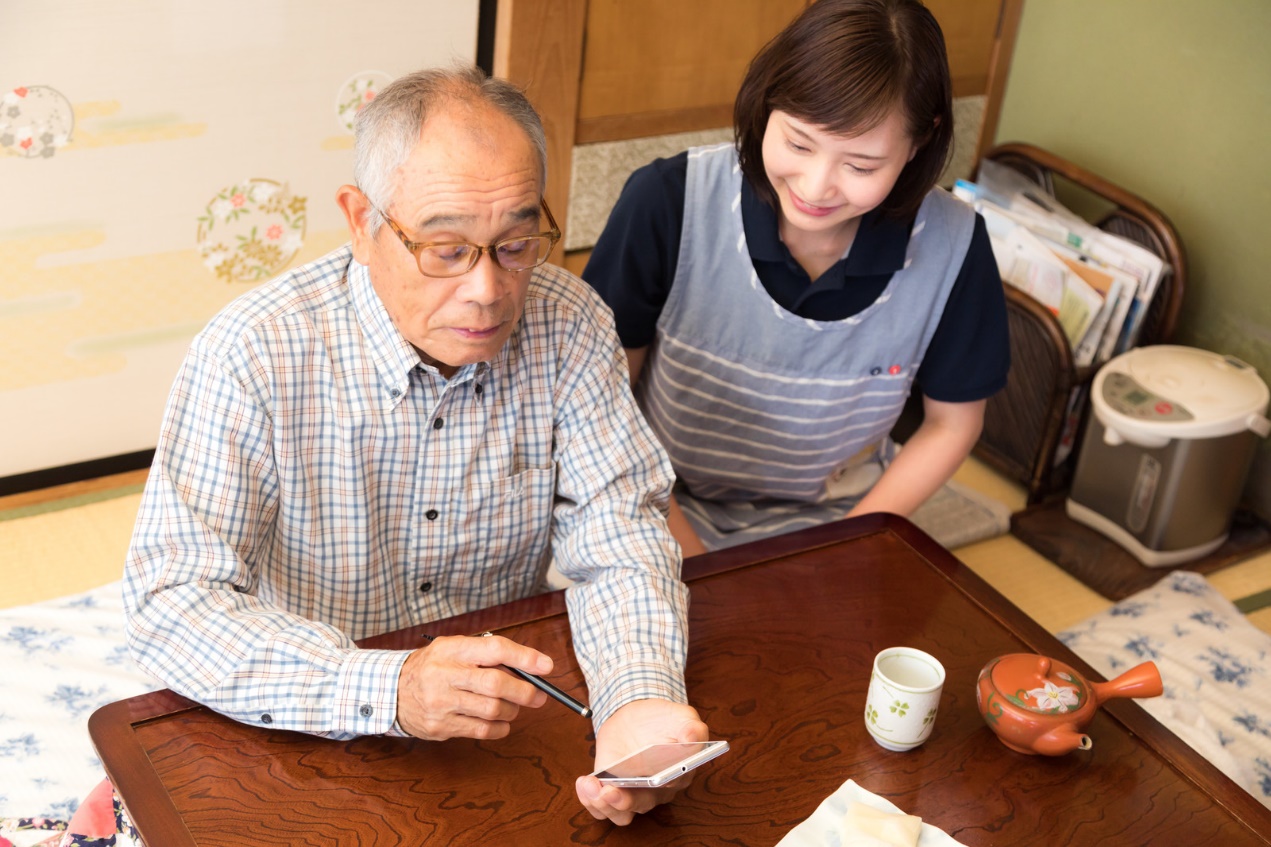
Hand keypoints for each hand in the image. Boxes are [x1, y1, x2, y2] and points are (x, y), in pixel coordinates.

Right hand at [396, 634, 551, 740]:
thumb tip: (528, 666)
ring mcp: (440, 703)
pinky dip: (499, 728)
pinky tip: (501, 722)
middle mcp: (444, 675)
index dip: (524, 657)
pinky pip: (481, 730)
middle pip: (495, 683)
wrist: (392, 691)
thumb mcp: (453, 649)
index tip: (546, 666)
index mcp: (451, 650)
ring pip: (491, 709)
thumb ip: (485, 654)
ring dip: (512, 710)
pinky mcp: (440, 726)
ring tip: (513, 706)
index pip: (494, 649)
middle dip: (525, 691)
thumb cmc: (433, 667)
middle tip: (539, 695)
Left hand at [575, 699, 708, 825]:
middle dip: (624, 801)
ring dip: (604, 805)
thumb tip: (693, 737)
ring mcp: (633, 793)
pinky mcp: (611, 789)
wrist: (636, 718)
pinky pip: (601, 807)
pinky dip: (590, 800)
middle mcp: (657, 791)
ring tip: (591, 785)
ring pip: (621, 814)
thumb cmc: (662, 720)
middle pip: (643, 805)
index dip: (664, 784)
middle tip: (609, 791)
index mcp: (680, 774)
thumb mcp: (681, 716)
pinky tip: (584, 782)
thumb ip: (691, 726)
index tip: (655, 777)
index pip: (675, 784)